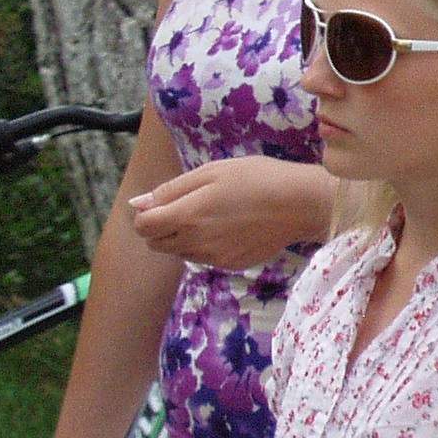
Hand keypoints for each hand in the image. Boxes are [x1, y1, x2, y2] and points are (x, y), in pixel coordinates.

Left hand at [128, 157, 331, 271]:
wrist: (299, 204)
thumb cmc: (256, 178)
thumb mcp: (211, 172)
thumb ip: (171, 190)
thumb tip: (138, 204)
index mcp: (186, 216)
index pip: (142, 226)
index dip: (146, 213)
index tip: (164, 202)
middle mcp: (195, 243)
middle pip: (155, 243)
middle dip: (161, 227)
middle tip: (187, 206)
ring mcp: (213, 258)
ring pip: (179, 252)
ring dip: (182, 237)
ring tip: (211, 216)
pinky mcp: (230, 265)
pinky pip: (204, 258)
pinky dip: (205, 245)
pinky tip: (228, 228)